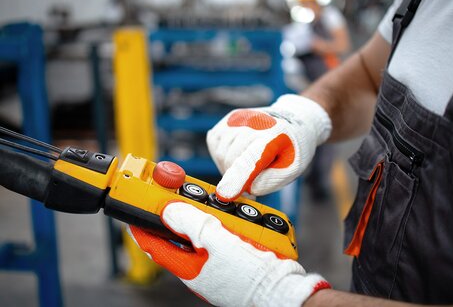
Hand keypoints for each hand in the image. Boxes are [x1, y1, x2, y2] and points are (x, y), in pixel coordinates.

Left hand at [128, 202, 329, 306]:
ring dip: (204, 217)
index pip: (155, 243)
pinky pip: (220, 239)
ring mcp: (216, 265)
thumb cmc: (254, 275)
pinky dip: (221, 225)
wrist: (286, 291)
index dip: (142, 224)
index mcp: (189, 266)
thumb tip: (168, 209)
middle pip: (179, 235)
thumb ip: (192, 223)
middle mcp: (199, 267)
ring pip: (202, 235)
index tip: (134, 206)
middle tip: (178, 194)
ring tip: (213, 206)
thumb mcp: (218, 242)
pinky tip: (233, 219)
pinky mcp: (232, 261)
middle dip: (178, 213)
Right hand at [206, 94, 331, 200]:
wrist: (293, 119)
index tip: (226, 195)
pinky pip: (215, 142)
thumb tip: (244, 189)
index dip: (237, 178)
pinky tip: (238, 152)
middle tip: (253, 178)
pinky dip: (222, 153)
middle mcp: (254, 123)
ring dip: (229, 166)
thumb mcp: (291, 170)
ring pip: (221, 153)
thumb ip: (268, 182)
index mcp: (274, 137)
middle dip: (237, 176)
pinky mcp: (229, 117)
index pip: (251, 159)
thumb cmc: (291, 148)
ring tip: (248, 164)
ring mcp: (240, 118)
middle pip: (231, 160)